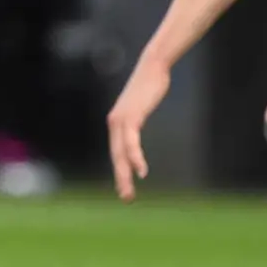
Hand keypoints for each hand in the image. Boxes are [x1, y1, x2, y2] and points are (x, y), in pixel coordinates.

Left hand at [106, 57, 171, 200]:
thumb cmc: (148, 87)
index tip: (124, 188)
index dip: (119, 171)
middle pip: (115, 157)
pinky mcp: (131, 117)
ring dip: (125, 175)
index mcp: (117, 123)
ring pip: (120, 154)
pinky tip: (141, 171)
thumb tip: (138, 126)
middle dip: (120, 179)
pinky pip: (131, 143)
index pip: (116, 153)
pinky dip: (135, 158)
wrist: (152, 68)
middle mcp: (115, 123)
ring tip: (129, 192)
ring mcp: (121, 120)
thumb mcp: (141, 106)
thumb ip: (136, 118)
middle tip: (125, 198)